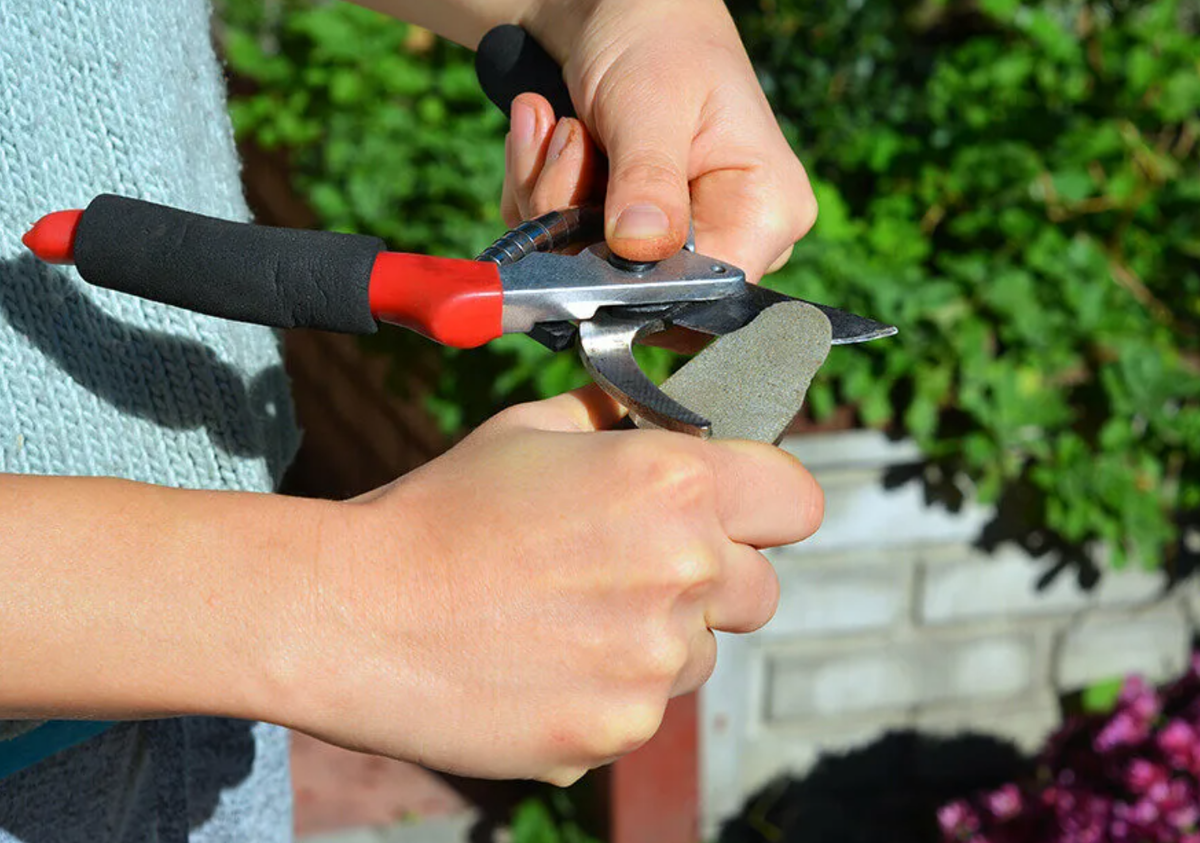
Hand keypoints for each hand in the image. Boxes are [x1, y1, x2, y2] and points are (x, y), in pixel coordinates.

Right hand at [280, 387, 821, 784]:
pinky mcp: (618, 730)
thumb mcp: (534, 432)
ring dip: (661, 637)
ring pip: (703, 653)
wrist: (355, 613)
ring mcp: (654, 663)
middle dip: (716, 577)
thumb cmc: (440, 512)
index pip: (796, 500)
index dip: (765, 503)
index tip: (737, 511)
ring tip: (569, 616)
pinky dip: (611, 689)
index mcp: (672, 484)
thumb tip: (673, 420)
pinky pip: (647, 708)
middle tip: (635, 568)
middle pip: (762, 588)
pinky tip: (542, 661)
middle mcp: (683, 572)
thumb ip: (624, 423)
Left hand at [507, 0, 816, 281]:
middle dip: (576, 220)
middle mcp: (729, 236)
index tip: (586, 232)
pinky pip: (561, 247)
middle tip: (568, 140)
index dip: (638, 282)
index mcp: (767, 210)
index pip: (707, 291)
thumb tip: (639, 248)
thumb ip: (648, 178)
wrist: (618, 11)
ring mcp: (673, 241)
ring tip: (559, 125)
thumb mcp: (652, 103)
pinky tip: (547, 138)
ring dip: (548, 197)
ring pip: (583, 266)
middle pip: (636, 286)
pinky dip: (538, 193)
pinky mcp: (624, 237)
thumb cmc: (657, 39)